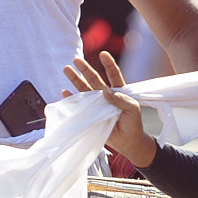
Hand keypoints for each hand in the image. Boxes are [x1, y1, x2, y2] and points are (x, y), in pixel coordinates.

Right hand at [60, 52, 156, 168]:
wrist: (127, 142)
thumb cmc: (133, 124)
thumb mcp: (133, 109)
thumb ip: (122, 99)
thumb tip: (105, 91)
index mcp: (118, 91)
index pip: (114, 74)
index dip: (109, 64)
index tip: (103, 54)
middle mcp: (105, 95)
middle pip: (94, 79)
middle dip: (85, 69)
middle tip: (76, 60)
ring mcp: (97, 104)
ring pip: (84, 89)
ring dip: (75, 80)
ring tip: (66, 69)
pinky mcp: (90, 114)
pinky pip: (78, 105)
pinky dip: (71, 99)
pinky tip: (65, 92)